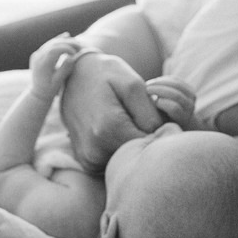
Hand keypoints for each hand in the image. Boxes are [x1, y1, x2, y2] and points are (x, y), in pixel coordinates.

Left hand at [28, 35, 84, 98]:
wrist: (38, 93)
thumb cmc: (50, 89)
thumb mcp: (58, 81)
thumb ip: (65, 69)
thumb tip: (72, 57)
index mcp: (42, 64)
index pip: (54, 49)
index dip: (67, 48)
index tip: (76, 53)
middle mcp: (37, 58)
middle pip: (53, 44)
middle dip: (67, 43)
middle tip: (79, 45)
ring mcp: (36, 55)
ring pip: (51, 43)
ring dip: (64, 41)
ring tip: (76, 42)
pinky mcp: (37, 54)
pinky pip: (48, 45)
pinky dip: (57, 40)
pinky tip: (66, 35)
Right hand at [59, 51, 164, 171]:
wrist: (73, 75)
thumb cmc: (106, 75)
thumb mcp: (133, 85)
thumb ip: (151, 114)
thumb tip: (164, 138)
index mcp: (109, 130)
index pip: (151, 146)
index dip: (159, 132)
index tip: (153, 114)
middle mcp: (95, 151)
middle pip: (138, 156)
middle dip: (145, 139)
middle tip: (137, 115)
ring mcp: (89, 160)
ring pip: (127, 160)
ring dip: (132, 144)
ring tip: (123, 120)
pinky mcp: (87, 163)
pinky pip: (114, 161)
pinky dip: (119, 148)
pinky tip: (114, 130)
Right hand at [145, 76, 198, 129]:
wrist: (176, 120)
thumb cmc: (161, 123)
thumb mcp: (158, 124)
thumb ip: (154, 119)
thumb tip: (142, 112)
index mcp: (183, 118)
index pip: (175, 108)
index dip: (162, 103)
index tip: (153, 102)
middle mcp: (189, 108)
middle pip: (176, 95)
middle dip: (159, 89)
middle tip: (146, 89)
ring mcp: (191, 97)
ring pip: (176, 85)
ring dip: (160, 82)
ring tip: (149, 85)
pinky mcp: (188, 88)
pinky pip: (176, 79)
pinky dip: (164, 79)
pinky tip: (154, 82)